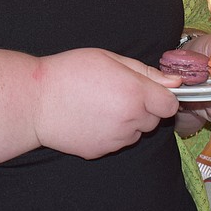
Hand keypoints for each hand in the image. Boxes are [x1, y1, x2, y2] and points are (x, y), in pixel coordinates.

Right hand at [31, 48, 179, 158]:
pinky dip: (111, 133)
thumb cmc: (70, 71)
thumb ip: (146, 71)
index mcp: (135, 94)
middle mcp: (129, 120)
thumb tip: (175, 82)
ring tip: (102, 105)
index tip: (151, 90)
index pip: (170, 105)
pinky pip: (116, 142)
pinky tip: (92, 118)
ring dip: (128, 122)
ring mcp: (114, 140)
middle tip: (119, 92)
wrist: (35, 100)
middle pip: (153, 120)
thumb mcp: (109, 58)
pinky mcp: (100, 152)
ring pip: (135, 133)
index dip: (163, 96)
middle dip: (144, 108)